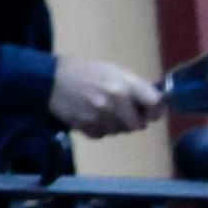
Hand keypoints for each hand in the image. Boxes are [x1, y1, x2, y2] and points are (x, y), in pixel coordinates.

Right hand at [47, 56, 165, 137]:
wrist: (52, 79)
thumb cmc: (87, 72)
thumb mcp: (115, 71)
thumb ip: (135, 87)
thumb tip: (154, 105)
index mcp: (124, 86)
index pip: (155, 105)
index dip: (156, 110)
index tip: (151, 111)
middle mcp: (115, 103)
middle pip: (138, 125)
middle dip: (134, 120)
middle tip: (124, 112)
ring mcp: (100, 117)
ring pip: (119, 131)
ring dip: (115, 125)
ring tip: (103, 111)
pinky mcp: (86, 127)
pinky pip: (102, 135)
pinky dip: (99, 129)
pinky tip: (91, 116)